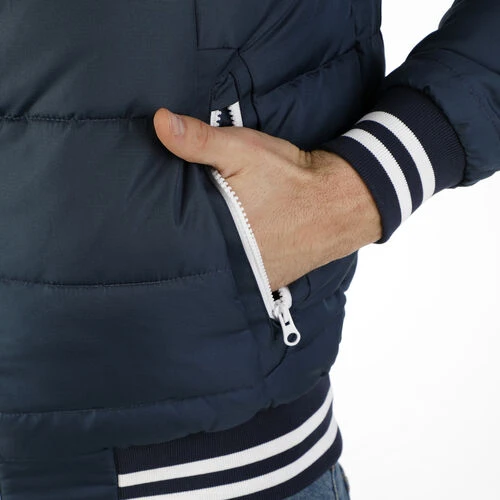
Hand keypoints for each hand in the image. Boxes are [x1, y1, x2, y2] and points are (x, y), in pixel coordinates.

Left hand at [153, 108, 381, 290]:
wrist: (341, 201)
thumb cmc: (290, 177)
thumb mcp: (242, 150)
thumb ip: (198, 140)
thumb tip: (158, 122)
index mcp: (222, 235)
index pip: (178, 240)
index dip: (166, 231)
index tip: (155, 224)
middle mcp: (238, 264)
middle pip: (200, 257)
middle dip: (189, 245)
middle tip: (176, 233)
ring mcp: (257, 278)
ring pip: (223, 269)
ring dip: (214, 257)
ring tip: (204, 242)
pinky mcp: (273, 281)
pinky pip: (246, 277)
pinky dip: (238, 265)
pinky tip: (237, 250)